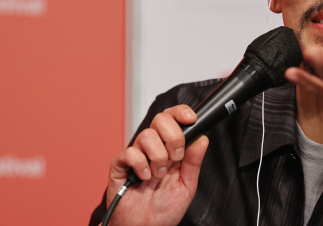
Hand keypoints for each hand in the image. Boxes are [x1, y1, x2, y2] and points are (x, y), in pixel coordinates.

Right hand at [105, 105, 208, 225]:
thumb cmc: (164, 209)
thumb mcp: (187, 185)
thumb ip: (194, 161)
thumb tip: (202, 138)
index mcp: (170, 148)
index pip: (174, 119)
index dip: (181, 113)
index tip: (191, 119)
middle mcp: (153, 148)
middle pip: (160, 119)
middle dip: (173, 136)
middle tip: (175, 157)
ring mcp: (137, 155)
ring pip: (147, 135)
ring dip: (158, 157)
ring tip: (159, 175)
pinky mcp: (120, 165)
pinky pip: (129, 152)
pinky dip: (141, 164)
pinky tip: (144, 178)